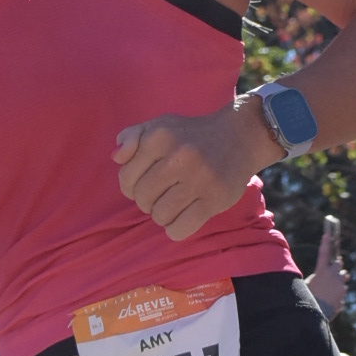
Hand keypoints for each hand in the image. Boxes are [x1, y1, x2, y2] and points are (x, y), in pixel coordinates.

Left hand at [114, 100, 262, 241]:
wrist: (239, 137)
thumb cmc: (191, 136)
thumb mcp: (160, 126)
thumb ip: (132, 137)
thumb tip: (116, 157)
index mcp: (160, 136)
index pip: (126, 177)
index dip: (131, 186)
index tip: (146, 182)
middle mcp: (179, 156)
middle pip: (142, 198)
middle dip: (147, 201)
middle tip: (162, 194)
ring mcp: (199, 178)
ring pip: (160, 215)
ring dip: (163, 216)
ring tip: (174, 204)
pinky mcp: (215, 198)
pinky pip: (180, 229)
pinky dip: (176, 229)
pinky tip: (183, 218)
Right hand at [307, 220, 348, 318]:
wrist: (317, 314)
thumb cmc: (309, 298)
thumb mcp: (307, 285)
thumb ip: (316, 277)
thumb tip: (321, 276)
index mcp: (321, 272)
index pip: (323, 253)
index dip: (325, 243)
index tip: (327, 234)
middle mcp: (333, 276)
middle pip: (338, 264)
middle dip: (336, 266)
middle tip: (332, 270)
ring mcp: (340, 284)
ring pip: (343, 277)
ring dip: (339, 279)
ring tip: (330, 287)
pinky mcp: (343, 293)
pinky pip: (342, 290)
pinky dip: (338, 292)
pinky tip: (331, 298)